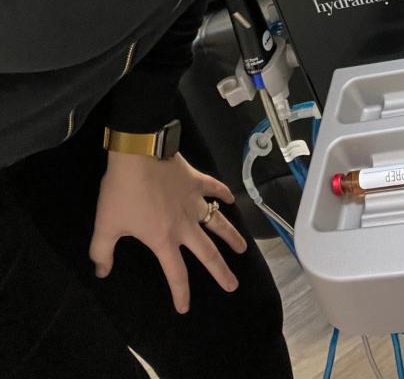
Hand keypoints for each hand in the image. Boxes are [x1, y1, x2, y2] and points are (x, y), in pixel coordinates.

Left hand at [89, 150, 246, 312]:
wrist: (138, 154)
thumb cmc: (121, 192)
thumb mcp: (105, 226)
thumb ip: (102, 253)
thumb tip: (102, 272)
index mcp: (163, 239)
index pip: (175, 273)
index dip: (181, 293)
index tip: (185, 308)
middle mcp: (185, 225)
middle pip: (207, 253)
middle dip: (220, 272)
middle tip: (232, 285)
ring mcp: (194, 201)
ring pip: (218, 223)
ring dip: (231, 237)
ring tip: (243, 248)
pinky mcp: (197, 180)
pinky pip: (215, 188)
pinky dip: (223, 194)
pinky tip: (231, 199)